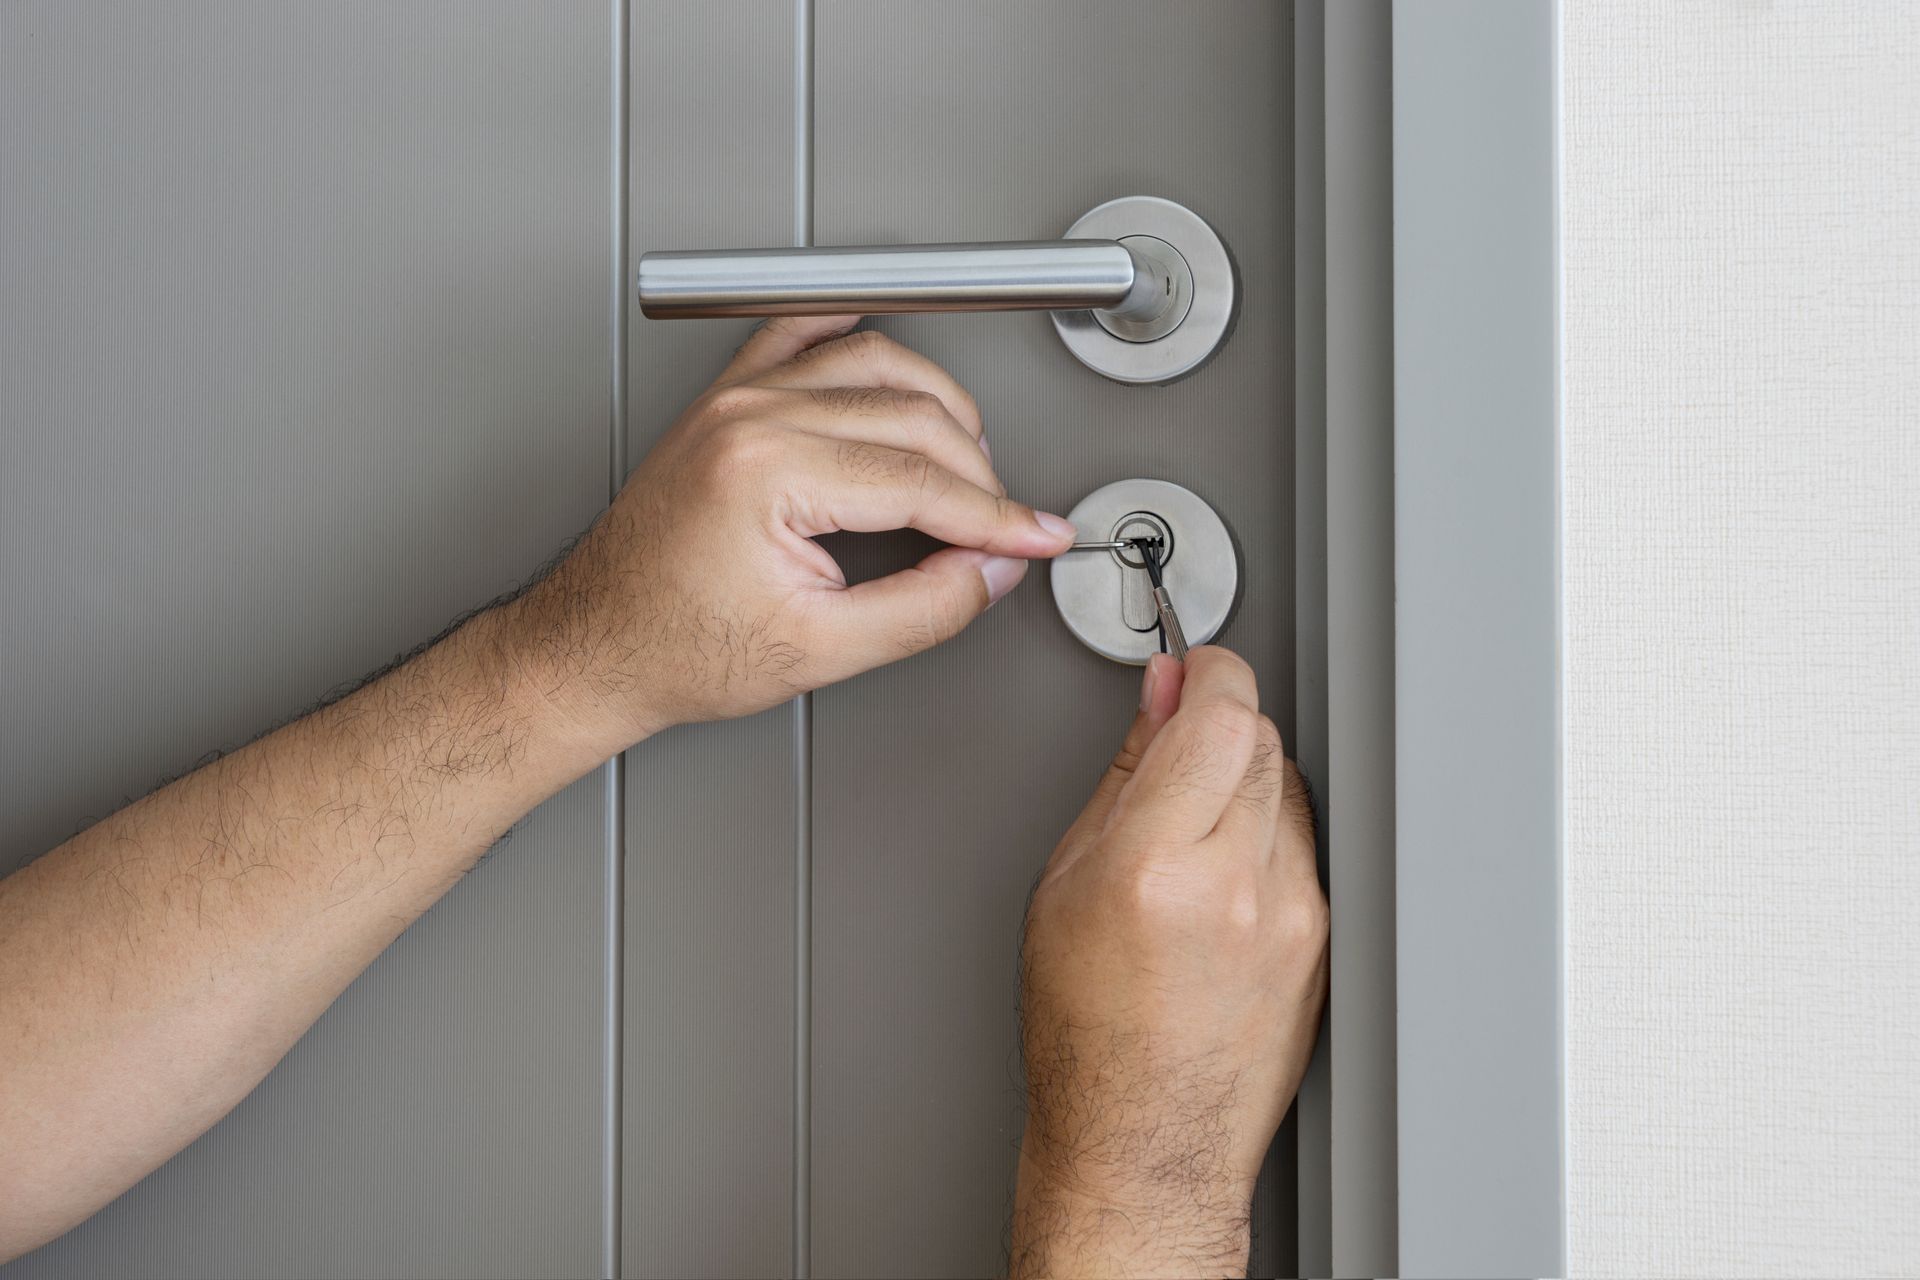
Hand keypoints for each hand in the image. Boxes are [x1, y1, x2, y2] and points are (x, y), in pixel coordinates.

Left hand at [509, 315, 1075, 743]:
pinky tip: (890, 358)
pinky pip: (803, 333)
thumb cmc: (674, 648)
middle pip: (914, 413)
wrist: (595, 645)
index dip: (998, 518)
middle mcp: (751, 416)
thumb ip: (924, 609)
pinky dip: (857, 337)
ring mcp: (736, 399)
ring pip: (876, 360)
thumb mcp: (819, 653)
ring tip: (967, 466)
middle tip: (1003, 528)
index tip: (1037, 538)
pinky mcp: (725, 400)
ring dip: (938, 406)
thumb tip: (989, 570)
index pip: (923, 480)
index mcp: (769, 472)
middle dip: (979, 474)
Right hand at [1011, 648, 1327, 1278]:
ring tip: (1191, 832)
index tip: (1194, 667)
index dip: (1211, 672)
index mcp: (1157, 867)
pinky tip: (1221, 880)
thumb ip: (1125, 776)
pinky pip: (1305, 846)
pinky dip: (1268, 837)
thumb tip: (1159, 698)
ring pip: (1290, 787)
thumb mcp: (1066, 884)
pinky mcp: (1322, 941)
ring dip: (1246, 780)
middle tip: (1179, 746)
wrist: (1144, 1137)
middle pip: (1262, 740)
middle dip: (1221, 725)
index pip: (1221, 715)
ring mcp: (1292, 916)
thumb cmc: (1086, 1031)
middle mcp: (1237, 888)